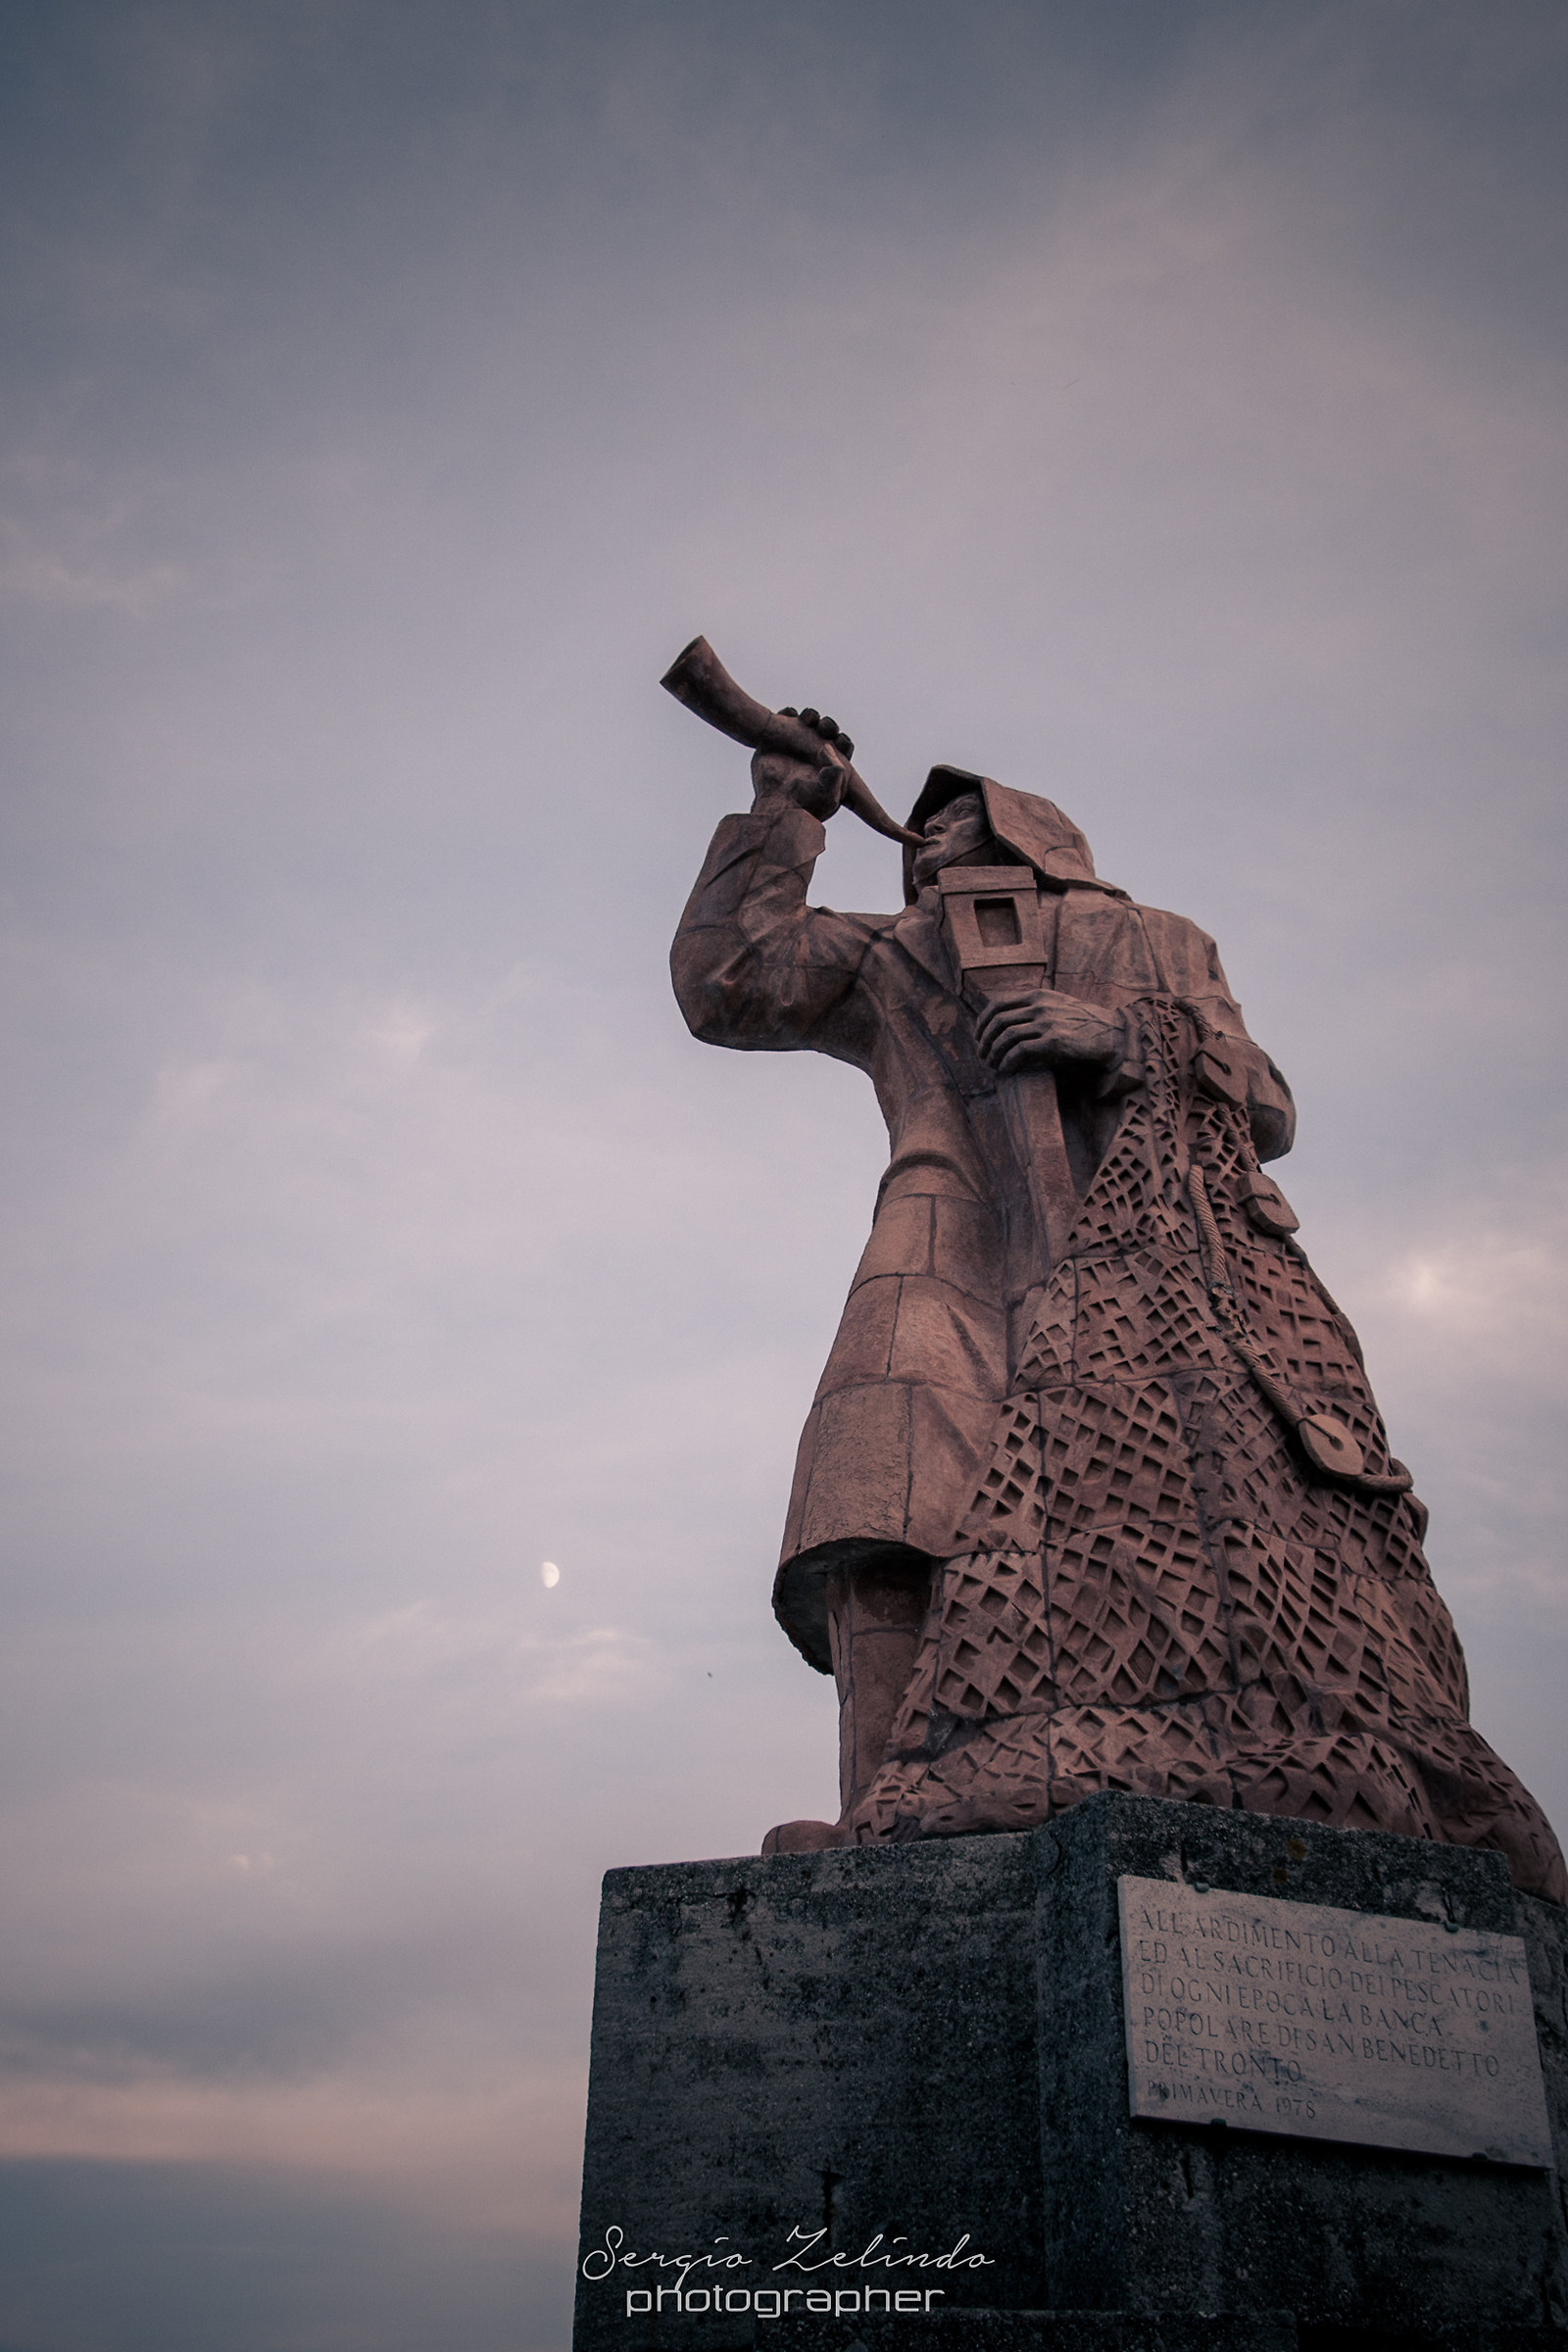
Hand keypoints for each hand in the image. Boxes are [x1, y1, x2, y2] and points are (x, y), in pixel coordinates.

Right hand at [750, 707, 853, 821]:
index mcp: (831, 767)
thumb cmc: (805, 803)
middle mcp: (812, 755)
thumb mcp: (829, 792)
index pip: (843, 747)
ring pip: (808, 723)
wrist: (776, 805)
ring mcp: (794, 748)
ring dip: (811, 717)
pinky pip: (785, 719)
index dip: (842, 741)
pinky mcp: (775, 743)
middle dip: (828, 726)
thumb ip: (836, 770)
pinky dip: (787, 714)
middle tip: (824, 727)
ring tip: (807, 719)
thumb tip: (826, 747)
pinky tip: (789, 716)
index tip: (839, 741)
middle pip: (827, 732)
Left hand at [974, 988, 1122, 1075]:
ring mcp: (1047, 1023)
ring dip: (994, 1054)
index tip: (979, 1038)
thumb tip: (1004, 1024)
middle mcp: (1040, 1006)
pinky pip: (1021, 1052)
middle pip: (998, 1022)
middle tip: (982, 1057)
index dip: (982, 1022)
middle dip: (985, 1042)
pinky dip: (1008, 1063)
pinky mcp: (1055, 1041)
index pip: (998, 1004)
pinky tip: (1006, 1071)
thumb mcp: (1056, 1006)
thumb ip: (1033, 1009)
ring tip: (992, 1066)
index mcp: (1037, 995)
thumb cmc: (1082, 1024)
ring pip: (1007, 1037)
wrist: (1111, 1033)